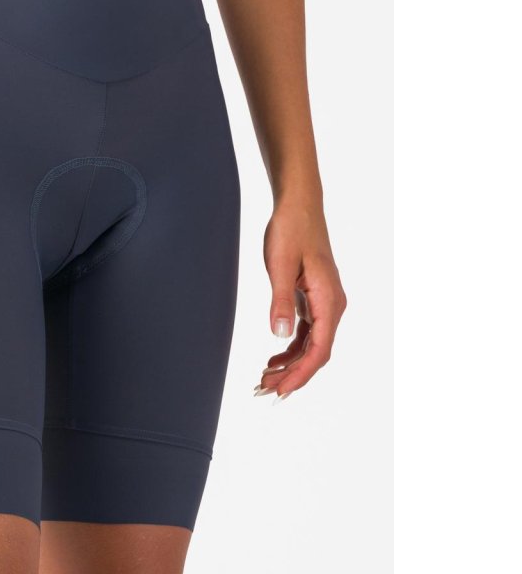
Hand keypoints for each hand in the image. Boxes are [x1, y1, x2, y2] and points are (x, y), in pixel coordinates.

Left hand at [254, 198, 346, 401]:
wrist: (299, 207)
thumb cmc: (291, 231)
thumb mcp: (280, 266)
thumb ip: (281, 302)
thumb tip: (279, 336)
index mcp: (329, 300)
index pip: (320, 350)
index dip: (300, 374)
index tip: (280, 391)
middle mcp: (333, 305)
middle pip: (317, 353)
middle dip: (293, 375)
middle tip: (264, 390)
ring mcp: (325, 303)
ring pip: (312, 345)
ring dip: (290, 364)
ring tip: (265, 379)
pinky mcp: (315, 298)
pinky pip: (307, 332)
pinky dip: (291, 348)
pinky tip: (273, 359)